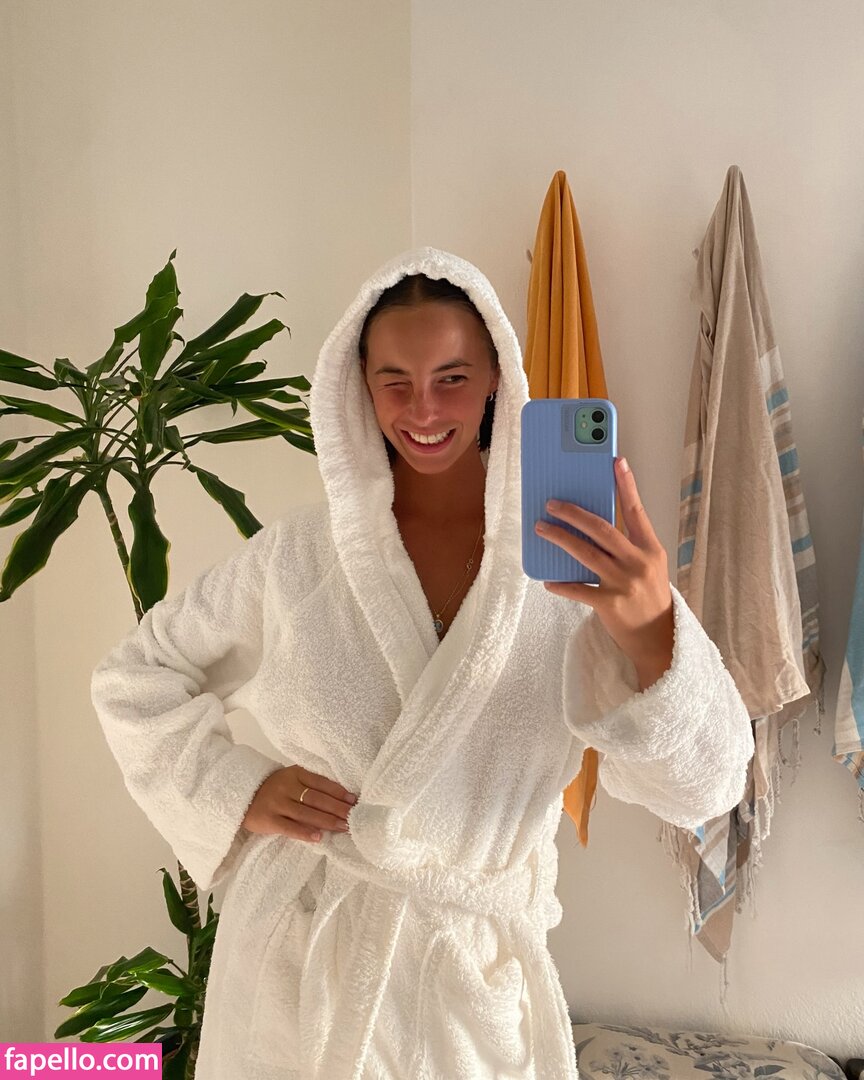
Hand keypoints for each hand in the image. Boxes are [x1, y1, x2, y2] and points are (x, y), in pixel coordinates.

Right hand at [242, 764, 358, 842]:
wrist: (241, 795)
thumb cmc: (273, 788)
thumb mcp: (290, 779)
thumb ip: (309, 785)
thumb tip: (339, 798)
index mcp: (295, 773)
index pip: (322, 783)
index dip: (339, 792)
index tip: (354, 801)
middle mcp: (287, 787)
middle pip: (317, 799)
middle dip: (338, 808)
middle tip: (354, 817)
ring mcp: (277, 803)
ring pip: (307, 813)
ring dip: (327, 821)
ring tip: (344, 827)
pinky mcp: (268, 820)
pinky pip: (290, 828)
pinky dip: (305, 833)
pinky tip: (319, 837)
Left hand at [536, 457, 673, 689]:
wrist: (660, 638)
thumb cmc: (650, 598)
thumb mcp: (649, 567)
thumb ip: (629, 547)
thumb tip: (594, 525)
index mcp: (651, 550)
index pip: (636, 511)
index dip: (626, 485)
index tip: (616, 461)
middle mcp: (638, 563)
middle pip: (601, 529)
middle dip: (574, 513)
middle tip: (552, 503)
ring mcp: (623, 583)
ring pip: (585, 554)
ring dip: (560, 539)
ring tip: (541, 529)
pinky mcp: (610, 604)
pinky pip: (578, 589)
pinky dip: (561, 584)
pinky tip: (548, 580)